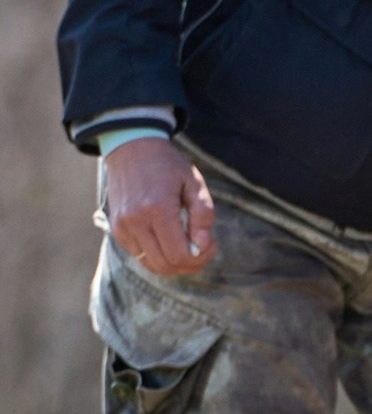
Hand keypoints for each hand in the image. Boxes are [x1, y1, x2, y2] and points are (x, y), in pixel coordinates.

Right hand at [103, 137, 216, 277]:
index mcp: (157, 209)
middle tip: (204, 248)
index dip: (201, 258)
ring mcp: (122, 226)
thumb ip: (203, 215)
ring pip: (152, 265)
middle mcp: (135, 221)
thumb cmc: (167, 164)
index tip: (212, 243)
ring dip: (175, 264)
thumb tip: (202, 245)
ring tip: (189, 246)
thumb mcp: (194, 183)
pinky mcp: (117, 228)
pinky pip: (140, 255)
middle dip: (191, 264)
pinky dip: (159, 256)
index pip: (180, 255)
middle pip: (167, 265)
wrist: (130, 148)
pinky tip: (170, 241)